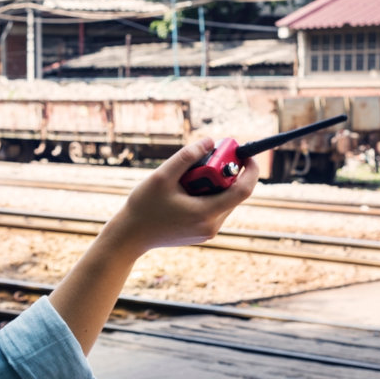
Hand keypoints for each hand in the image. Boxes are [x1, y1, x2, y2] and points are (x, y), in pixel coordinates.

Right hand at [109, 138, 258, 255]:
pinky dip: (207, 194)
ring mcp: (207, 232)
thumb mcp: (162, 176)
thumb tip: (209, 141)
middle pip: (232, 193)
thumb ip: (187, 157)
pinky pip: (214, 208)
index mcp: (206, 214)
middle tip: (208, 156)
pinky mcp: (202, 233)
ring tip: (189, 176)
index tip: (245, 154)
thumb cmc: (143, 207)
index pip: (243, 190)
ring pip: (223, 201)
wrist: (130, 236)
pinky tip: (186, 190)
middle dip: (224, 172)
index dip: (250, 170)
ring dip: (214, 183)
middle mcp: (211, 226)